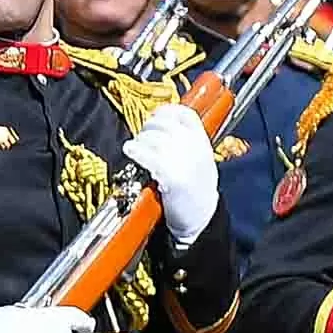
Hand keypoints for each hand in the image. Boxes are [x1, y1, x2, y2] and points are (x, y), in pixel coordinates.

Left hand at [126, 108, 221, 244]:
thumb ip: (187, 143)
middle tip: (143, 135)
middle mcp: (195, 148)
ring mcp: (183, 161)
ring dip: (140, 140)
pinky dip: (135, 150)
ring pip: (153, 138)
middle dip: (149, 126)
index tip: (156, 115)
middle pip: (165, 124)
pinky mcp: (171, 176)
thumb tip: (163, 127)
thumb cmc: (197, 193)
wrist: (201, 220)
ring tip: (136, 146)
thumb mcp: (201, 161)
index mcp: (203, 143)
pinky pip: (147, 155)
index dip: (167, 111)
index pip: (185, 114)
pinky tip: (130, 150)